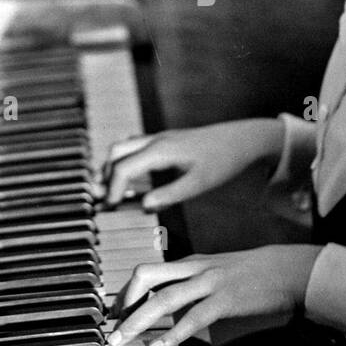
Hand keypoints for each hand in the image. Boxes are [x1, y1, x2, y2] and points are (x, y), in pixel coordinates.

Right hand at [100, 119, 282, 209]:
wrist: (241, 139)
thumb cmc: (223, 161)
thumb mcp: (199, 184)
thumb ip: (170, 195)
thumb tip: (143, 206)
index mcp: (160, 150)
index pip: (123, 168)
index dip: (112, 189)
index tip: (109, 208)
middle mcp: (156, 139)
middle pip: (116, 152)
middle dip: (105, 175)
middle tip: (103, 199)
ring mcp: (160, 137)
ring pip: (124, 147)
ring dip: (114, 167)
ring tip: (112, 191)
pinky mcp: (166, 140)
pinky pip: (136, 147)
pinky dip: (126, 161)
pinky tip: (132, 178)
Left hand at [106, 245, 321, 345]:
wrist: (289, 269)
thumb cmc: (254, 274)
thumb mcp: (218, 271)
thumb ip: (193, 283)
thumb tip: (169, 302)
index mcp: (191, 262)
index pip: (146, 272)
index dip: (124, 292)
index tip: (112, 313)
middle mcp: (195, 268)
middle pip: (145, 277)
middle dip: (123, 302)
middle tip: (110, 326)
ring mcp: (209, 283)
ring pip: (164, 298)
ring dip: (138, 320)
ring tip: (123, 340)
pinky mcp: (225, 300)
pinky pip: (193, 318)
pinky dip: (173, 334)